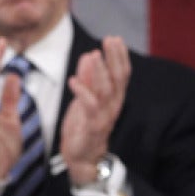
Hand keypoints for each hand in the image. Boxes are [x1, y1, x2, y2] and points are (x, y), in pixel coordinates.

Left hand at [60, 36, 130, 184]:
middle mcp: (114, 105)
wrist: (82, 156)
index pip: (122, 74)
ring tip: (93, 54)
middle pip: (118, 78)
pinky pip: (89, 106)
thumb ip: (88, 78)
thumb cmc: (84, 126)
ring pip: (106, 90)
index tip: (116, 39)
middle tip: (110, 40)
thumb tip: (89, 55)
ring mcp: (105, 116)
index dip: (120, 56)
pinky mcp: (93, 126)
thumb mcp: (84, 97)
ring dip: (100, 71)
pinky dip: (82, 92)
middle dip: (114, 58)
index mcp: (114, 98)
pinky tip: (73, 80)